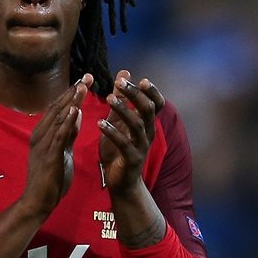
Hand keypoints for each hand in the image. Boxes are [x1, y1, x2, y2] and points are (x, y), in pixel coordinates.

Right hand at [22, 74, 92, 214]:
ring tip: (83, 86)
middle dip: (73, 91)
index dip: (71, 93)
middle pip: (58, 108)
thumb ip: (69, 133)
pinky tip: (75, 110)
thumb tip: (76, 114)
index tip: (84, 79)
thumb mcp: (62, 151)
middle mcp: (40, 135)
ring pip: (58, 118)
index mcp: (42, 133)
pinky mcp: (49, 156)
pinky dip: (67, 122)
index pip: (58, 108)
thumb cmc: (50, 178)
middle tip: (87, 76)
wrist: (37, 201)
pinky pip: (59, 136)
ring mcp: (43, 145)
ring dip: (72, 101)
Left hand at [98, 70, 164, 194]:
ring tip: (109, 99)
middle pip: (148, 109)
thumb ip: (121, 100)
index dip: (152, 91)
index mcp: (146, 124)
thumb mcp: (119, 122)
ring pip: (137, 125)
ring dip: (123, 110)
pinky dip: (112, 132)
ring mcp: (141, 147)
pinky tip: (100, 123)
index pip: (157, 104)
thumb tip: (123, 73)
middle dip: (135, 94)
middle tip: (120, 82)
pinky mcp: (131, 160)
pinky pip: (124, 144)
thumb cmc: (119, 151)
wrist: (122, 183)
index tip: (142, 79)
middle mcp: (148, 133)